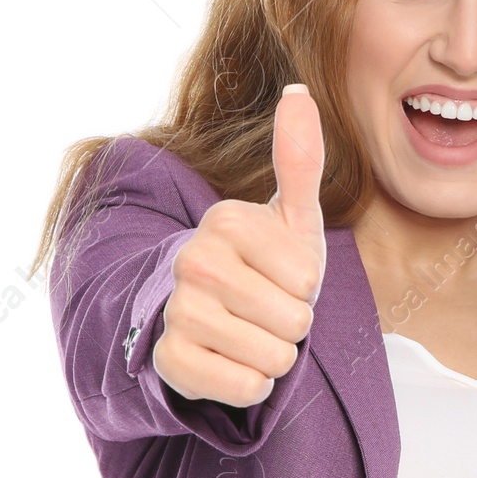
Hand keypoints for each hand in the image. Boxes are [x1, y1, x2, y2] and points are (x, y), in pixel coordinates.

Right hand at [153, 83, 326, 407]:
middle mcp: (192, 262)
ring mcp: (176, 312)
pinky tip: (230, 361)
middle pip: (293, 322)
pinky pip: (246, 388)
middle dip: (292, 326)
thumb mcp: (290, 216)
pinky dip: (250, 385)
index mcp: (226, 221)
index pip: (307, 280)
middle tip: (265, 310)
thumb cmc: (263, 266)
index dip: (304, 287)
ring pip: (273, 358)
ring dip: (274, 356)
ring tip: (249, 334)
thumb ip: (299, 157)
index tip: (278, 277)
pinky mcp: (170, 361)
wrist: (209, 317)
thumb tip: (298, 89)